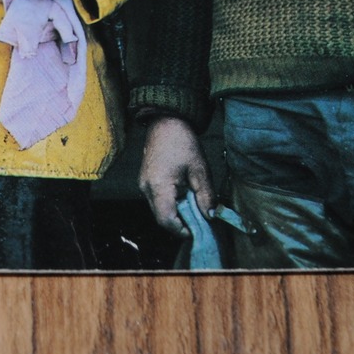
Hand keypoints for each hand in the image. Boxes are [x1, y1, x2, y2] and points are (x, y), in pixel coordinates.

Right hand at [138, 115, 215, 235]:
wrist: (165, 123)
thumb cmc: (183, 142)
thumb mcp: (200, 170)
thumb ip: (206, 196)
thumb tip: (210, 216)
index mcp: (158, 186)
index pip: (166, 220)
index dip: (182, 230)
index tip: (198, 230)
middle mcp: (146, 188)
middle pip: (161, 218)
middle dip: (181, 224)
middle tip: (199, 221)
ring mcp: (143, 185)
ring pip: (158, 210)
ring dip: (176, 214)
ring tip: (194, 207)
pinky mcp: (145, 181)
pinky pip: (157, 201)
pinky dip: (170, 204)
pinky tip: (184, 197)